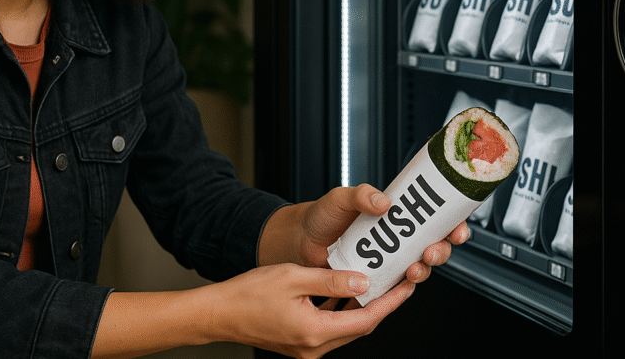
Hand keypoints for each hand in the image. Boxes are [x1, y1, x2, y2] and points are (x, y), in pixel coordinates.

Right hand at [211, 263, 415, 358]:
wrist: (218, 313)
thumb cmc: (248, 294)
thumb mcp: (294, 276)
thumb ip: (331, 280)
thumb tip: (363, 281)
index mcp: (316, 331)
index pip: (366, 319)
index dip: (390, 302)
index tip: (406, 286)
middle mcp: (314, 347)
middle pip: (360, 326)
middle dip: (382, 304)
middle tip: (399, 282)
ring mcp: (306, 348)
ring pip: (346, 327)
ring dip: (363, 307)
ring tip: (379, 283)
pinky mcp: (299, 343)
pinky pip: (331, 327)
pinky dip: (343, 310)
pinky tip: (346, 292)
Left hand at [298, 183, 470, 283]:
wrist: (299, 241)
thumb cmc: (322, 216)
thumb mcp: (340, 198)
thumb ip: (360, 195)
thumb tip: (382, 202)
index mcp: (396, 214)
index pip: (434, 218)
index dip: (452, 224)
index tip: (456, 229)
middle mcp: (397, 238)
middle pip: (434, 246)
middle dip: (440, 251)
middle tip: (430, 251)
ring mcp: (388, 260)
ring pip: (419, 268)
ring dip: (423, 270)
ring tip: (412, 269)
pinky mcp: (375, 280)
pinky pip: (396, 287)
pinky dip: (402, 288)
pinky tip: (398, 285)